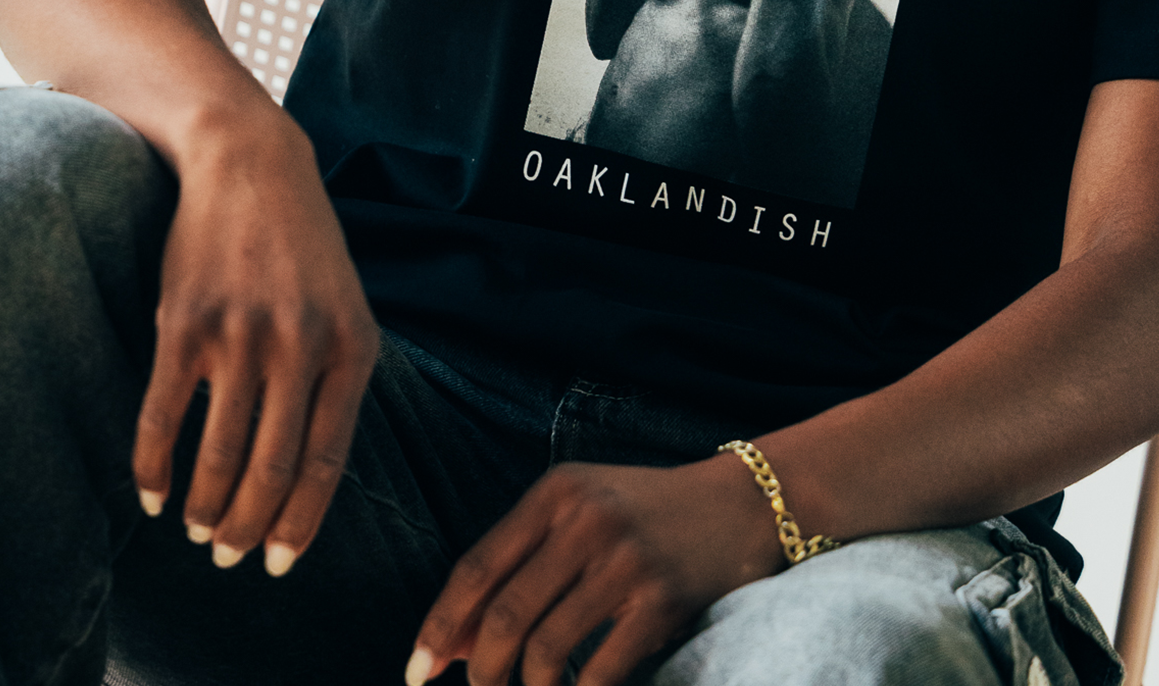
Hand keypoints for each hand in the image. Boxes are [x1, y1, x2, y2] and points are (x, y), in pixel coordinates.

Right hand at [132, 111, 379, 574]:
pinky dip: (154, 469)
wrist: (250, 163)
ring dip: (202, 506)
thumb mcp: (344, 303)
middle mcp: (301, 345)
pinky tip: (151, 495)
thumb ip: (337, 377)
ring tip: (194, 528)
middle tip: (227, 557)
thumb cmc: (300, 243)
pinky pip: (164, 419)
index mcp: (352, 345)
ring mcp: (241, 335)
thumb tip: (310, 474)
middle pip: (271, 469)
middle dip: (247, 527)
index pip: (327, 460)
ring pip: (219, 454)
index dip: (300, 522)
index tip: (279, 562)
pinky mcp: (185, 324)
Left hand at [408, 455, 785, 685]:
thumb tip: (457, 644)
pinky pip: (599, 671)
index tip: (417, 673)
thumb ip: (522, 566)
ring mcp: (624, 560)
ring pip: (544, 651)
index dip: (440, 626)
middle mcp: (585, 519)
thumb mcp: (582, 517)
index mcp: (556, 491)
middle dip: (480, 672)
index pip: (477, 568)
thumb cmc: (647, 515)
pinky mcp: (659, 599)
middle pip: (505, 616)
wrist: (742, 504)